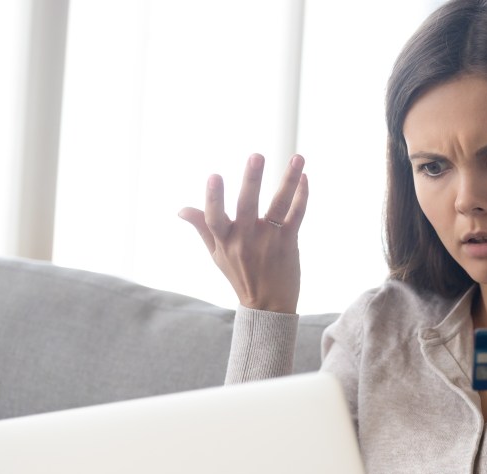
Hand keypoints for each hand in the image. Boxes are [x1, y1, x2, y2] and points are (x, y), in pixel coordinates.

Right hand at [179, 153, 308, 312]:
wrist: (268, 306)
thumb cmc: (241, 276)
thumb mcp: (216, 254)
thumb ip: (202, 228)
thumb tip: (182, 209)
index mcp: (225, 241)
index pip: (214, 218)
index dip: (213, 198)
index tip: (213, 176)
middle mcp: (246, 239)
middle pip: (247, 206)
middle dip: (252, 180)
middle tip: (257, 156)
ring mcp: (269, 240)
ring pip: (280, 205)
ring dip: (289, 180)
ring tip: (298, 157)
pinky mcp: (289, 242)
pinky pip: (297, 215)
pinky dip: (302, 196)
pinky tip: (304, 177)